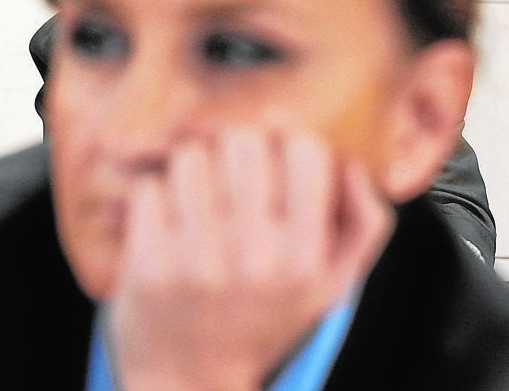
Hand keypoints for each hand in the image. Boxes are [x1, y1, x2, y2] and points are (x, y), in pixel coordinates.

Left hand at [108, 128, 392, 389]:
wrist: (190, 379)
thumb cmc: (262, 320)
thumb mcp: (331, 285)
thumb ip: (361, 224)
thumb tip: (351, 162)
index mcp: (307, 258)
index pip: (305, 150)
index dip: (285, 144)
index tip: (271, 162)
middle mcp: (257, 259)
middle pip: (242, 141)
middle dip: (231, 150)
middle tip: (227, 179)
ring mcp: (199, 261)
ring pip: (190, 157)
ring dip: (189, 171)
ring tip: (194, 202)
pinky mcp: (150, 265)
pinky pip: (148, 188)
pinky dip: (153, 198)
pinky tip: (164, 225)